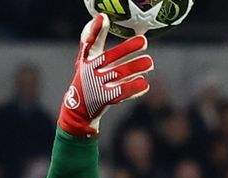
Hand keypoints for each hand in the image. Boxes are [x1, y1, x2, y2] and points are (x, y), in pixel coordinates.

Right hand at [59, 14, 153, 136]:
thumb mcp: (86, 60)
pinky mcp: (103, 99)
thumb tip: (102, 16)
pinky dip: (132, 88)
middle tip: (144, 41)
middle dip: (126, 49)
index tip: (102, 18)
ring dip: (135, 67)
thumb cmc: (87, 80)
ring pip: (118, 74)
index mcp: (86, 60)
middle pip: (109, 58)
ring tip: (149, 62)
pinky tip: (144, 84)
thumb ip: (95, 40)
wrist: (79, 111)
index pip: (89, 43)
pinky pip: (120, 92)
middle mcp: (90, 71)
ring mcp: (96, 86)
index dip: (94, 30)